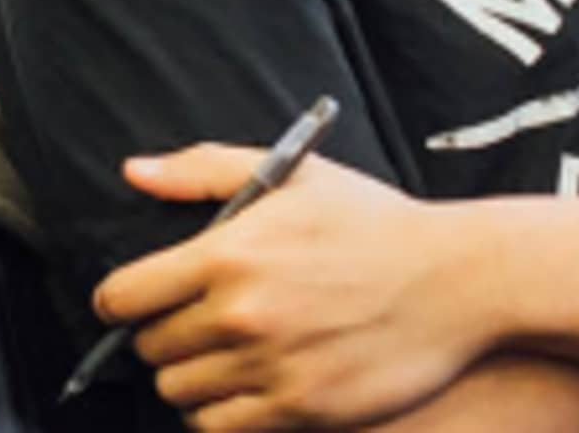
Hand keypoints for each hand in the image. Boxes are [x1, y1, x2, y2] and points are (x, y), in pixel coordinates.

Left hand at [96, 147, 497, 428]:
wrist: (458, 280)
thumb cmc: (375, 224)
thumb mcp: (292, 176)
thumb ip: (202, 171)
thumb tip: (134, 173)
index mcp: (231, 252)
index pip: (125, 296)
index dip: (120, 301)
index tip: (133, 302)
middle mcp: (242, 312)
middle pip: (150, 348)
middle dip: (160, 336)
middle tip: (190, 324)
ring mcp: (271, 365)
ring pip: (179, 391)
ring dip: (188, 377)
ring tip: (217, 356)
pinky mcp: (300, 408)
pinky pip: (217, 428)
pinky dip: (217, 414)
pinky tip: (239, 389)